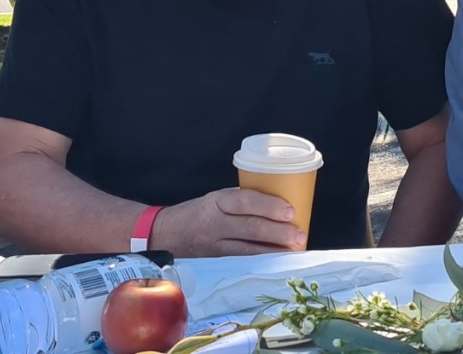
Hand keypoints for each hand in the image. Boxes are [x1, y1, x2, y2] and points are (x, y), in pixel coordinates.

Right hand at [152, 188, 306, 256]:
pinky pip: (240, 262)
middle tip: (300, 234)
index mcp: (216, 201)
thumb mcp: (215, 199)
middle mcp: (214, 224)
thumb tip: (277, 205)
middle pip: (250, 228)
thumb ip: (240, 202)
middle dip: (278, 232)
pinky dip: (260, 262)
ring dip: (273, 251)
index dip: (269, 206)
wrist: (163, 233)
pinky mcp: (214, 263)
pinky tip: (275, 262)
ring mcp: (213, 247)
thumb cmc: (197, 213)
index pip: (245, 202)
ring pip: (247, 250)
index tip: (290, 211)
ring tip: (293, 249)